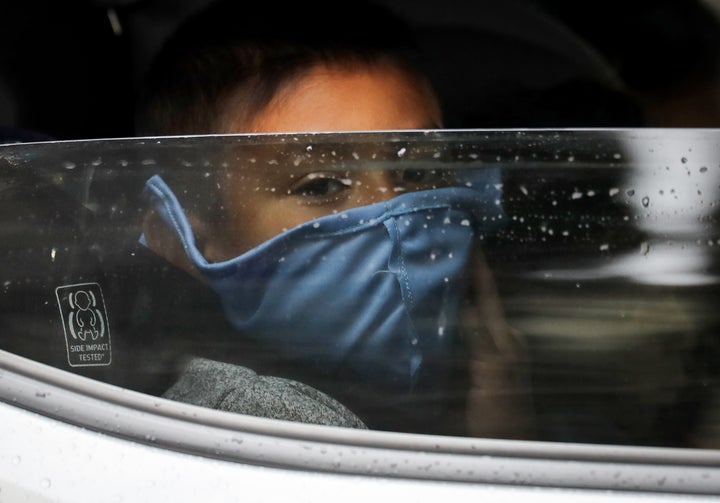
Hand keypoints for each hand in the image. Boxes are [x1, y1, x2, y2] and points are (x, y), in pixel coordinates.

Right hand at [461, 251, 534, 439]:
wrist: (508, 447)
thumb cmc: (500, 416)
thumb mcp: (490, 375)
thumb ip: (480, 340)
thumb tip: (467, 306)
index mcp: (506, 337)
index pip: (489, 294)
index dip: (479, 268)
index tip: (470, 239)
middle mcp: (503, 338)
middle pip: (483, 298)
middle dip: (469, 273)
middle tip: (450, 248)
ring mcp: (495, 351)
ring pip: (476, 312)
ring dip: (463, 292)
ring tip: (444, 270)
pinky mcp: (484, 363)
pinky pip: (470, 329)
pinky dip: (458, 314)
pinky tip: (445, 311)